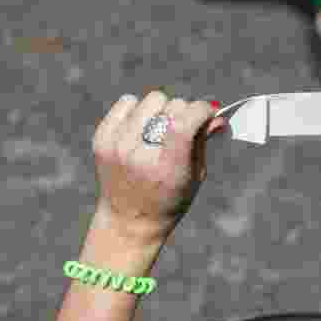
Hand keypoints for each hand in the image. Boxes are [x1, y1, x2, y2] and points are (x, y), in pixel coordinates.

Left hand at [91, 89, 229, 243]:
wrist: (129, 220)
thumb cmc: (169, 200)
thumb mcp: (193, 178)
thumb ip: (203, 143)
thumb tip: (218, 115)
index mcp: (168, 171)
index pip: (185, 124)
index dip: (201, 111)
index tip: (208, 112)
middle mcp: (140, 157)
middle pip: (172, 107)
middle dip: (184, 114)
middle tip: (183, 129)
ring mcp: (118, 146)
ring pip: (152, 100)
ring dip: (162, 110)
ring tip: (160, 130)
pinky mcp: (103, 137)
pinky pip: (127, 102)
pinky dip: (138, 110)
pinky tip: (140, 129)